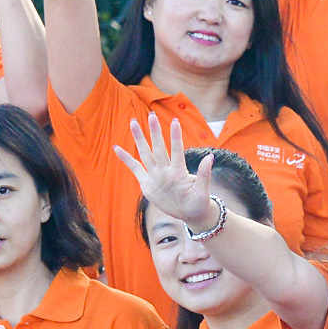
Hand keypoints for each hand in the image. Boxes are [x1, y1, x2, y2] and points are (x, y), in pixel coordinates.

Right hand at [110, 114, 217, 231]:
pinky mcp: (147, 183)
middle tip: (152, 115)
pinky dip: (126, 159)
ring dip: (139, 138)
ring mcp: (155, 175)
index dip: (175, 137)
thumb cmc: (198, 201)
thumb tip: (210, 156)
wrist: (189, 213)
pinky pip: (135, 168)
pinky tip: (117, 148)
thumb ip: (204, 174)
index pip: (177, 151)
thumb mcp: (203, 190)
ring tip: (133, 122)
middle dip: (155, 132)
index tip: (175, 121)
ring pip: (146, 153)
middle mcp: (166, 170)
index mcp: (179, 171)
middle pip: (158, 148)